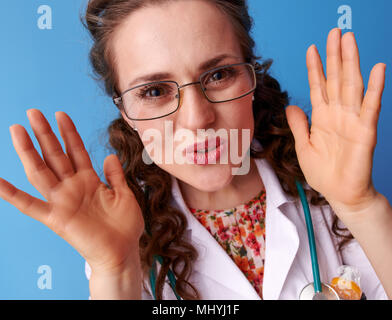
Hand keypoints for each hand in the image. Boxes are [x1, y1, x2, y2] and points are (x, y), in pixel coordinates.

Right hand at [0, 109, 144, 274]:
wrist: (123, 251)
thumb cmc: (125, 225)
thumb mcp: (124, 195)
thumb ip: (115, 176)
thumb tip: (109, 155)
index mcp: (89, 180)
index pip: (76, 151)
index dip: (69, 133)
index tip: (61, 114)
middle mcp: (73, 187)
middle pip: (55, 155)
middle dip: (45, 134)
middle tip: (33, 112)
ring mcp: (63, 201)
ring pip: (42, 171)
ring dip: (29, 152)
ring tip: (17, 130)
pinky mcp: (57, 218)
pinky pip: (30, 206)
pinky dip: (11, 195)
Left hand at [285, 28, 385, 215]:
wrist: (340, 194)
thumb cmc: (323, 173)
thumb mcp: (303, 146)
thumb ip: (299, 125)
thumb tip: (290, 106)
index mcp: (322, 117)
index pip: (319, 86)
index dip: (316, 67)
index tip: (312, 48)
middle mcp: (338, 114)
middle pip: (336, 79)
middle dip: (335, 55)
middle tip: (334, 31)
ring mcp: (353, 120)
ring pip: (352, 85)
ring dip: (351, 62)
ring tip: (350, 40)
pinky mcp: (366, 131)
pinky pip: (370, 107)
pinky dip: (375, 88)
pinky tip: (378, 69)